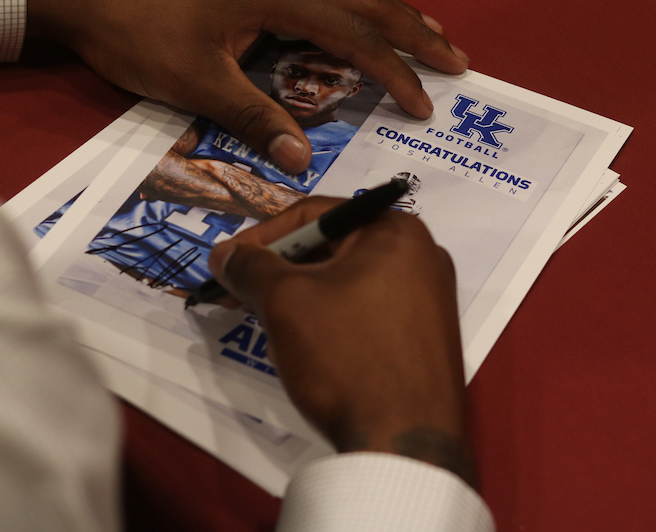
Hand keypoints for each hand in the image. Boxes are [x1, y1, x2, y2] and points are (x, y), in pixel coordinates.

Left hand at [23, 0, 469, 172]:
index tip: (424, 104)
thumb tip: (303, 161)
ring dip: (387, 10)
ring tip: (423, 32)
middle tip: (456, 57)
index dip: (394, 72)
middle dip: (413, 29)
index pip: (353, 36)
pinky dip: (352, 4)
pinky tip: (352, 20)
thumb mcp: (194, 81)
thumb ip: (253, 118)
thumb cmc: (135, 30)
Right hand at [208, 197, 475, 487]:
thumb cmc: (347, 355)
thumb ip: (252, 268)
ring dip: (303, 299)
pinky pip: (369, 312)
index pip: (315, 215)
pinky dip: (332, 320)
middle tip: (239, 295)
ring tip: (268, 325)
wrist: (405, 441)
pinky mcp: (426, 338)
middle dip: (280, 271)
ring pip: (348, 283)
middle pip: (333, 248)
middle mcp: (423, 255)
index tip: (227, 263)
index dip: (262, 236)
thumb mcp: (286, 303)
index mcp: (396, 230)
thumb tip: (225, 253)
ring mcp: (430, 298)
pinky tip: (307, 348)